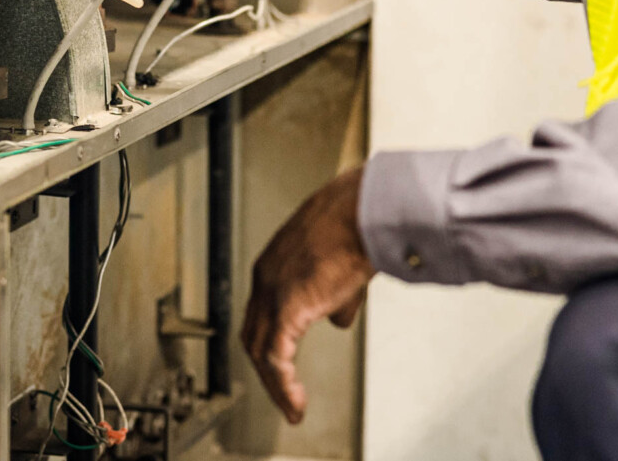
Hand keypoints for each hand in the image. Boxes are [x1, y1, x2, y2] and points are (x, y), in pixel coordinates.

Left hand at [241, 168, 375, 423]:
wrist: (364, 211)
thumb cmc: (359, 225)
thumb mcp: (343, 265)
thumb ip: (336, 295)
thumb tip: (337, 318)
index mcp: (275, 263)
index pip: (262, 311)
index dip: (271, 339)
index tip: (282, 362)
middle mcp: (266, 278)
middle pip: (253, 333)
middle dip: (266, 367)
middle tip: (281, 392)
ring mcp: (272, 293)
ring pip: (260, 350)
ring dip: (274, 384)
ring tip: (291, 407)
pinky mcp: (287, 310)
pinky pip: (276, 358)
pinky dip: (283, 385)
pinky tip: (296, 402)